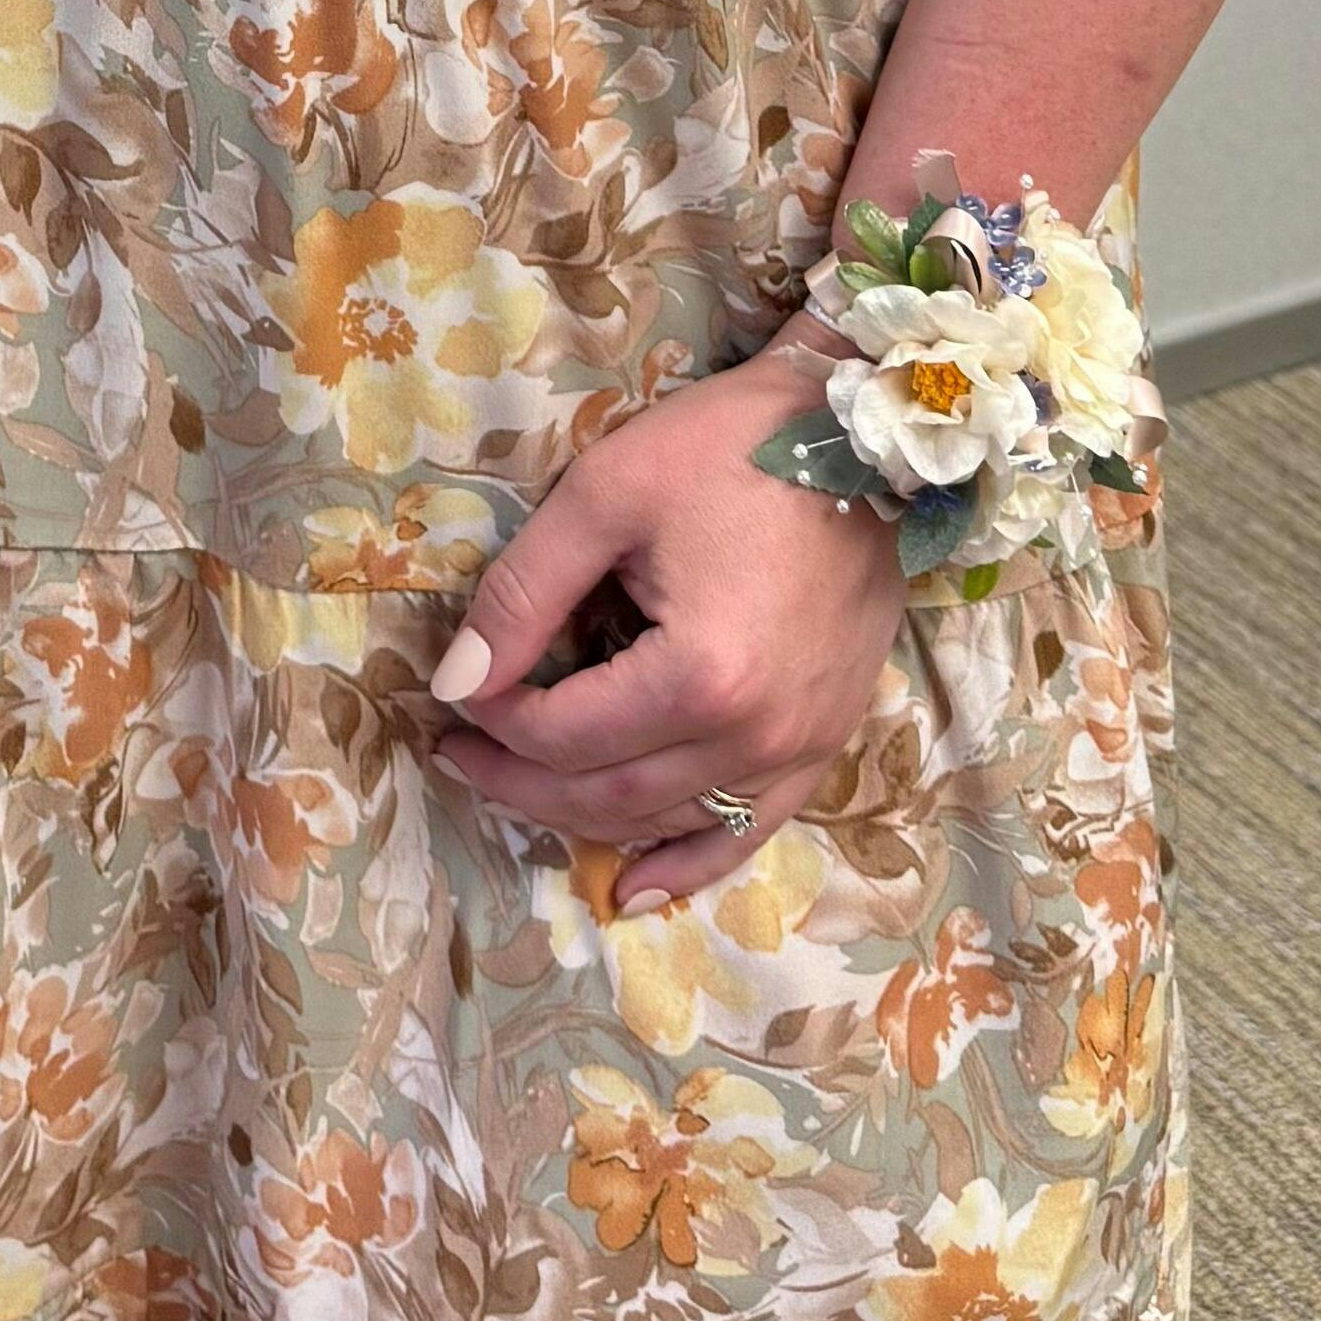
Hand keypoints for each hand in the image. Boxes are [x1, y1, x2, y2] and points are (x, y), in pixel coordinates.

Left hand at [427, 338, 906, 911]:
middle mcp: (756, 735)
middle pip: (608, 795)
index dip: (494, 721)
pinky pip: (750, 831)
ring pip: (668, 822)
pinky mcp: (827, 740)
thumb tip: (456, 684)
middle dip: (520, 782)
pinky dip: (686, 864)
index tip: (457, 692)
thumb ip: (523, 595)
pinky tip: (632, 887)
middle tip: (461, 754)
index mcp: (700, 676)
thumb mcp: (606, 496)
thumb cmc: (731, 448)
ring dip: (584, 820)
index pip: (564, 735)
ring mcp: (801, 747)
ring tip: (519, 790)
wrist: (864, 434)